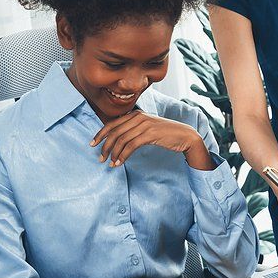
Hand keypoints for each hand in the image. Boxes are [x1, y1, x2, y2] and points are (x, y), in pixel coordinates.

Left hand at [90, 110, 213, 169]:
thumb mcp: (147, 127)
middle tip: (100, 158)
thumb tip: (117, 138)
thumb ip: (133, 129)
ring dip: (113, 153)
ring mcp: (144, 124)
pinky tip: (119, 163)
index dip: (100, 134)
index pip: (112, 123)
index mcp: (136, 114)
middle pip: (114, 132)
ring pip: (121, 140)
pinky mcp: (150, 134)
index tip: (93, 144)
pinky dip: (123, 156)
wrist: (185, 136)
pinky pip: (131, 146)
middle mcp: (138, 117)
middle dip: (105, 146)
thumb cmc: (165, 134)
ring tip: (110, 163)